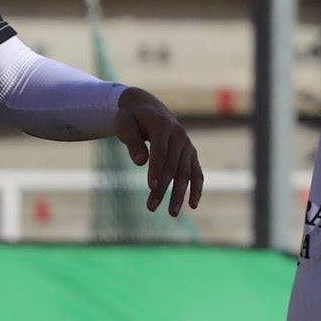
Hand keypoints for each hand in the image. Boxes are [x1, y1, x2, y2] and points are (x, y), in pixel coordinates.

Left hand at [117, 87, 203, 216]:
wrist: (146, 107)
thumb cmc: (131, 117)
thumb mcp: (124, 125)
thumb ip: (132, 142)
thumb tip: (140, 162)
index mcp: (162, 126)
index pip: (160, 151)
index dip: (156, 170)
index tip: (151, 188)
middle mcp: (179, 135)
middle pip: (172, 166)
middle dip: (163, 188)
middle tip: (151, 207)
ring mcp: (187, 145)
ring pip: (185, 172)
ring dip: (179, 193)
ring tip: (172, 213)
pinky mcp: (190, 153)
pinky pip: (196, 172)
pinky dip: (196, 188)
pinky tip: (193, 205)